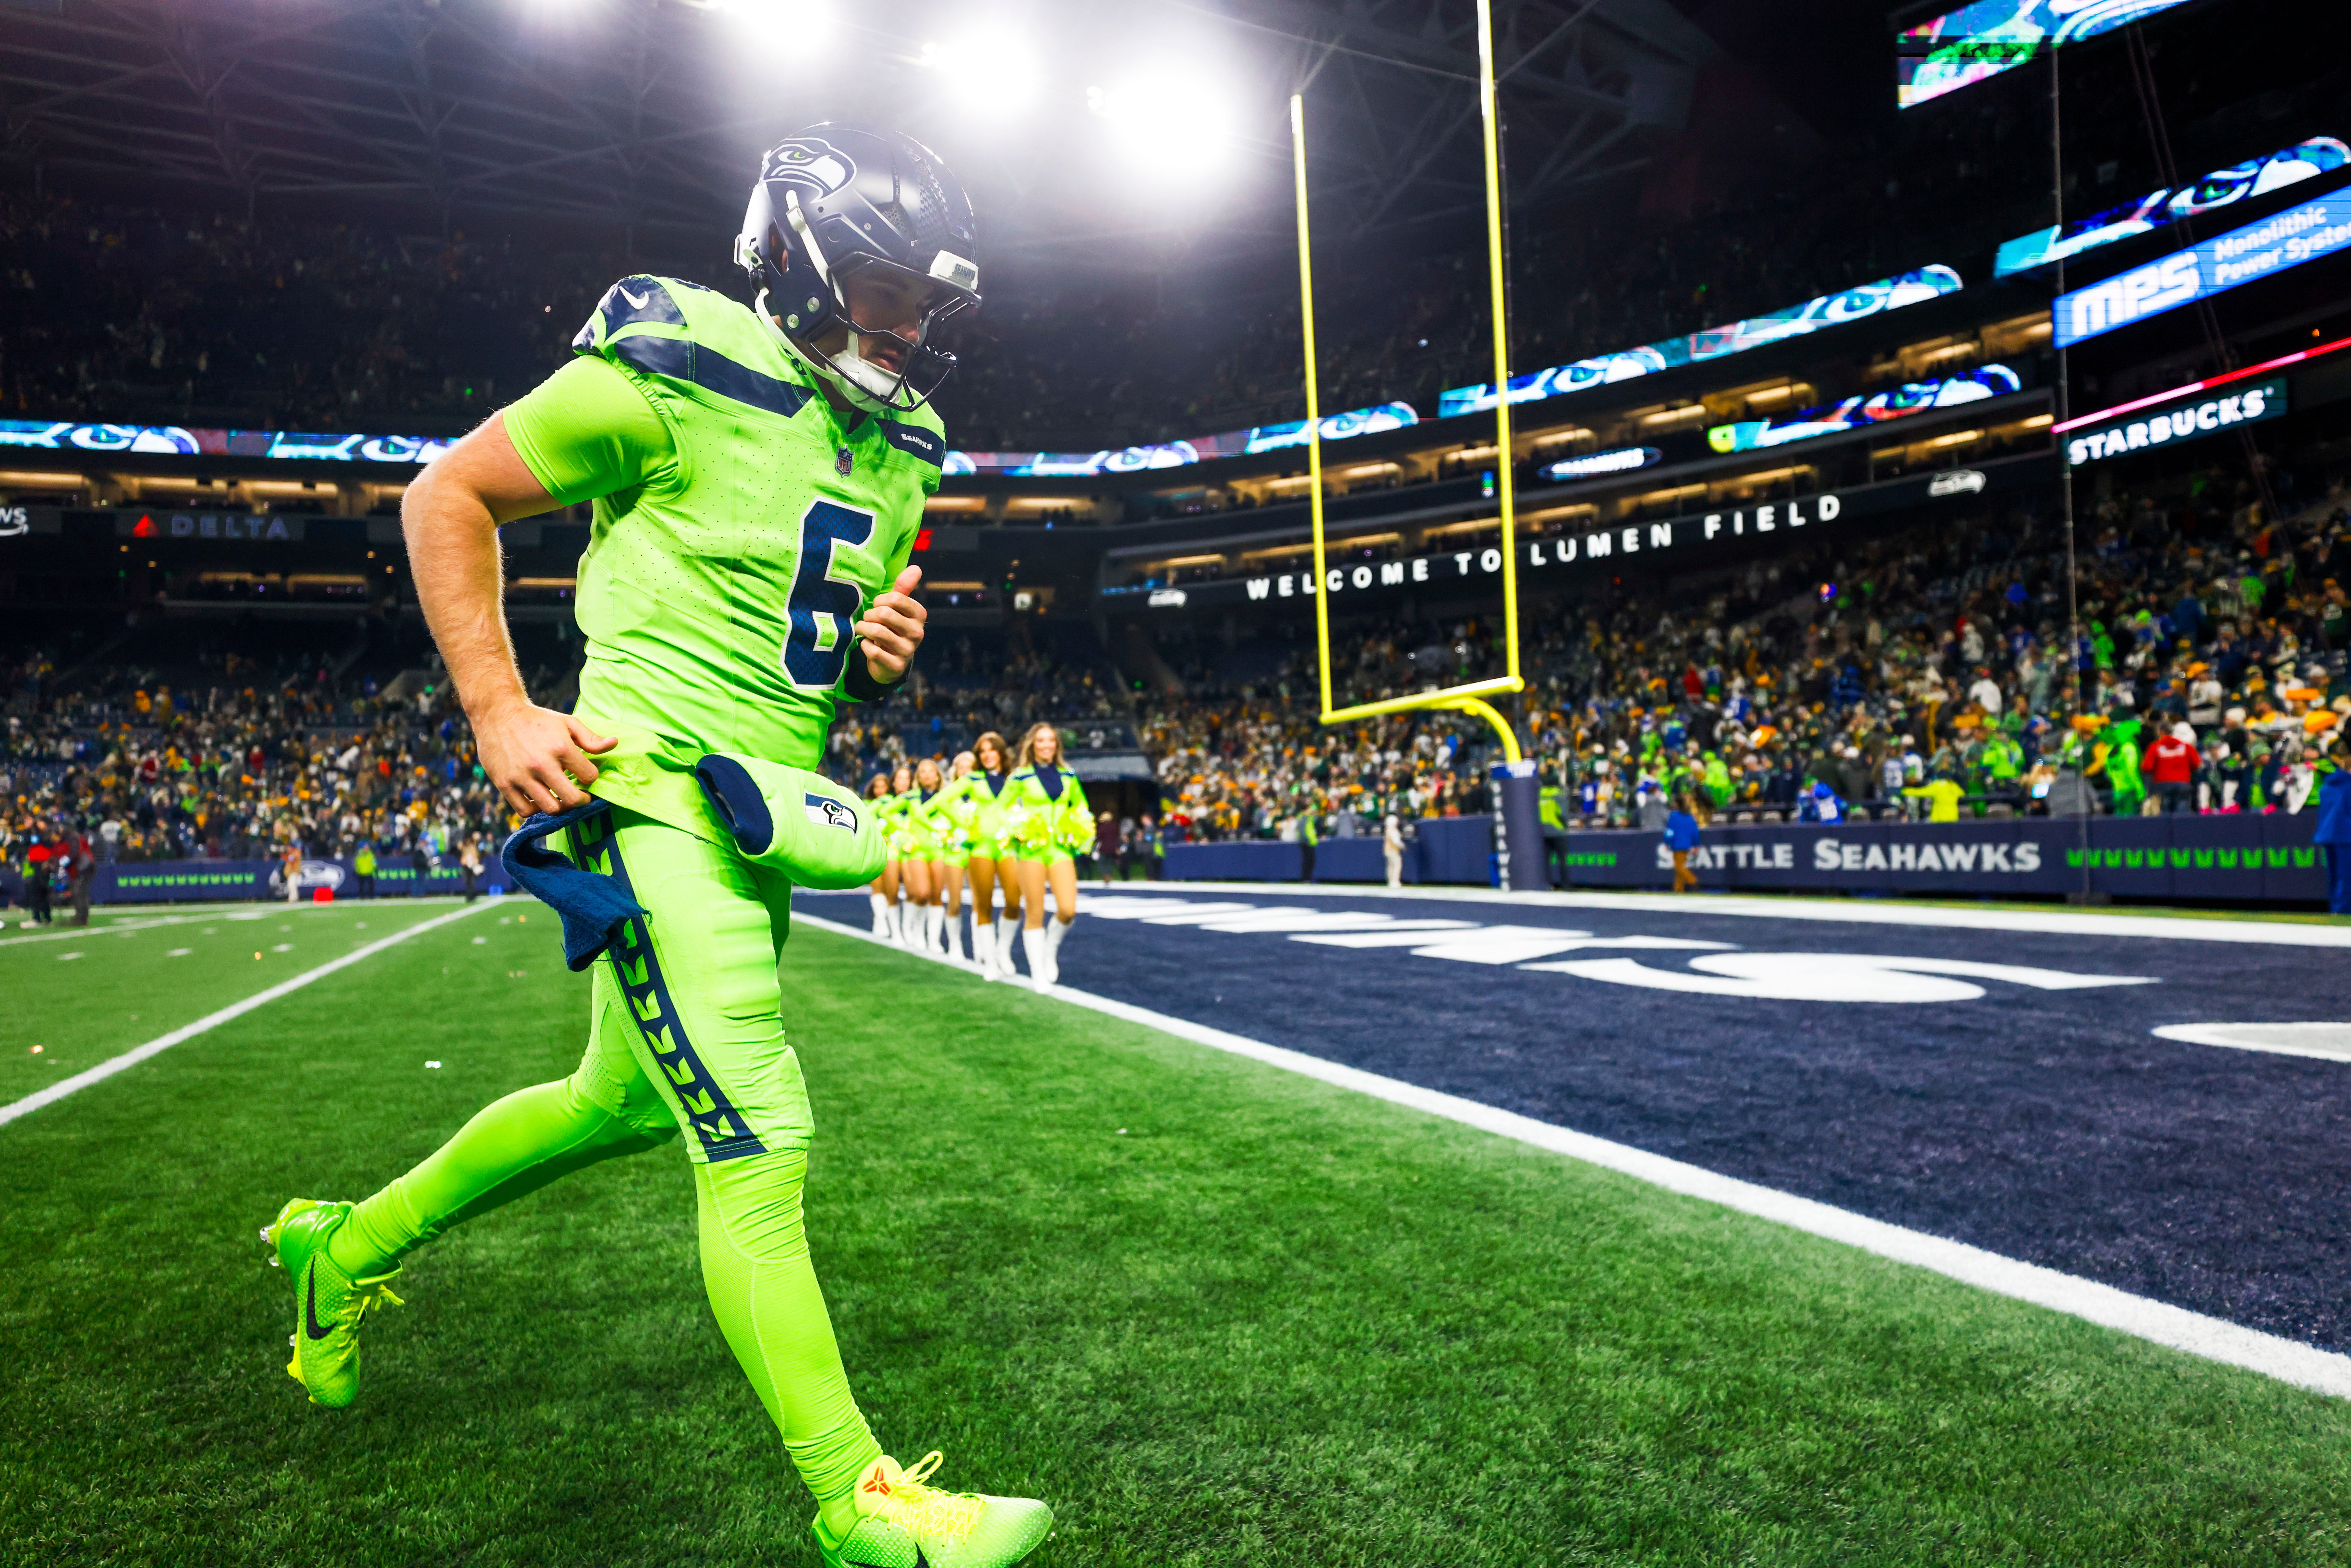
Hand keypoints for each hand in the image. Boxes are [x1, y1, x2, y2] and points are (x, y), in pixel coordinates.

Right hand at [473, 702, 616, 815]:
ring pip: (550, 808)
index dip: (592, 778)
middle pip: (572, 799)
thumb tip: (614, 744)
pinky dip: (535, 809)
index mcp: (560, 747)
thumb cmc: (537, 720)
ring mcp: (521, 776)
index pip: (589, 776)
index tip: (587, 776)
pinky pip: (525, 810)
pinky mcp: (504, 783)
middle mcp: (541, 764)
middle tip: (581, 796)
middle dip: (582, 800)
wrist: (498, 713)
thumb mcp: (567, 723)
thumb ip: (591, 738)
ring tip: (561, 797)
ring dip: (560, 806)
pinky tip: (540, 798)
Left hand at [856, 564, 926, 682]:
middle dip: (869, 615)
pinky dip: (864, 645)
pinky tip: (867, 645)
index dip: (879, 601)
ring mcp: (908, 650)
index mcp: (919, 615)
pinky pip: (872, 651)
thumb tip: (916, 568)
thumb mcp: (898, 608)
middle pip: (883, 613)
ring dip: (863, 629)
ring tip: (863, 629)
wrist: (892, 662)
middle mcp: (917, 633)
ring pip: (877, 631)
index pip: (895, 598)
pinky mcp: (896, 666)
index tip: (877, 606)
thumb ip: (904, 588)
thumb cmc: (892, 628)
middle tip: (868, 619)